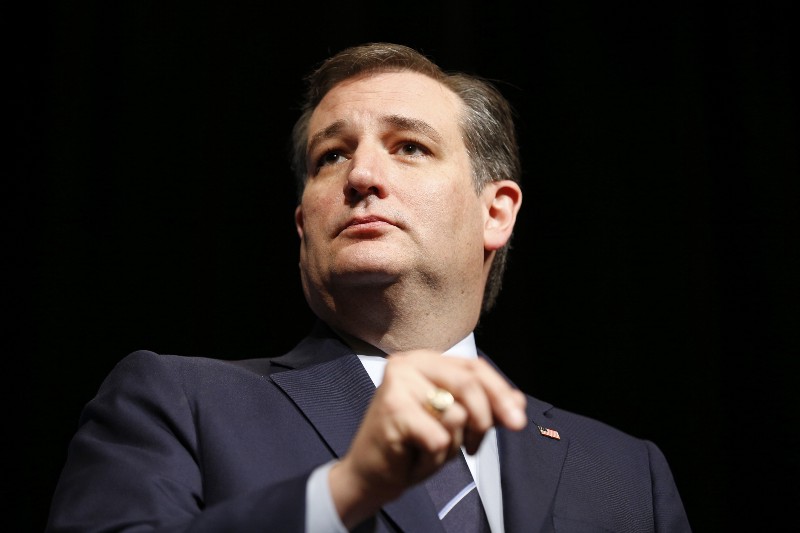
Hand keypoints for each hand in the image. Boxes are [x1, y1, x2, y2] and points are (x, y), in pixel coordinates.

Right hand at [328, 350, 527, 527]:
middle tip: (476, 448)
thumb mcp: (454, 422)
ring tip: (429, 450)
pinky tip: (415, 458)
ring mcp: (398, 384)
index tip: (518, 420)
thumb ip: (483, 407)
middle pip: (468, 384)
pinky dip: (434, 459)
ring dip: (452, 446)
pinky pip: (439, 439)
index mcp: (424, 359)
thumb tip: (518, 402)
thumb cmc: (412, 444)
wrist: (370, 473)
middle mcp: (408, 363)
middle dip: (483, 420)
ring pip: (456, 415)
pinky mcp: (393, 410)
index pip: (474, 367)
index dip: (500, 392)